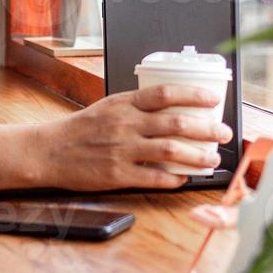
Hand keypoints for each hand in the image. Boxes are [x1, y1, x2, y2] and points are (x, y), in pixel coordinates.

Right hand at [28, 84, 233, 191]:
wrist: (49, 151)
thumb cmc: (80, 130)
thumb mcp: (108, 108)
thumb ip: (136, 108)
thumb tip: (171, 109)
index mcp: (123, 104)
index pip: (165, 93)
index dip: (193, 95)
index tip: (213, 99)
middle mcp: (125, 125)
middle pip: (176, 123)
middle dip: (207, 129)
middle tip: (223, 133)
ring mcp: (122, 150)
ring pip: (171, 151)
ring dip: (198, 156)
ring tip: (211, 158)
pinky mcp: (117, 175)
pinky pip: (154, 177)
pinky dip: (173, 178)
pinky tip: (183, 178)